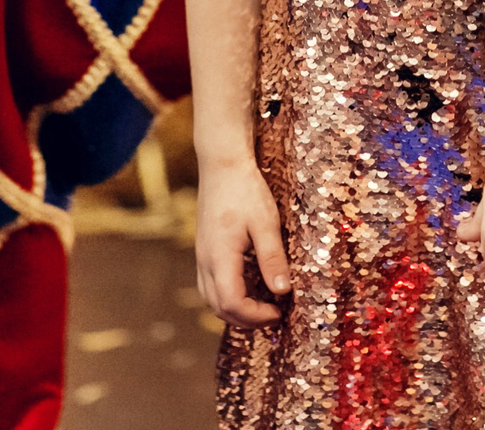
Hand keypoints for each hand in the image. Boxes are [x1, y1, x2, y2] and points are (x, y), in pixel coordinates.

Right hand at [195, 153, 290, 327]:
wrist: (222, 164)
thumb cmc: (246, 190)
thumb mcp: (266, 223)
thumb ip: (273, 259)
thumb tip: (283, 291)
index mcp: (220, 257)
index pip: (232, 303)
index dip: (256, 316)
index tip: (280, 312)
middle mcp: (205, 261)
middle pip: (219, 307)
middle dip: (246, 319)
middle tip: (274, 316)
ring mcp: (202, 255)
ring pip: (211, 298)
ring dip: (235, 310)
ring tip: (263, 306)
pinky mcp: (204, 249)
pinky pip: (211, 284)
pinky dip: (228, 295)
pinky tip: (249, 288)